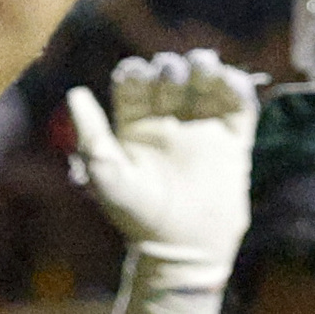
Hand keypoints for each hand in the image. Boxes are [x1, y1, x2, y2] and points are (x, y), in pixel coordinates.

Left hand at [62, 49, 261, 271]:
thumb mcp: (110, 178)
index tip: (136, 73)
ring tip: (201, 63)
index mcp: (136, 127)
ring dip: (203, 67)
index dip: (135, 73)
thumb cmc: (139, 218)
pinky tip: (227, 79)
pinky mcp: (233, 140)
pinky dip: (236, 86)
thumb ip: (93, 136)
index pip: (134, 86)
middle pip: (169, 78)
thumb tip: (75, 93)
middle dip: (169, 67)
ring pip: (204, 84)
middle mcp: (169, 122)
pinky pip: (239, 105)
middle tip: (171, 73)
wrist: (183, 250)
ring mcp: (203, 129)